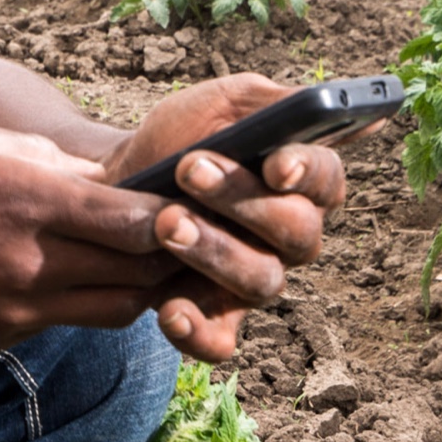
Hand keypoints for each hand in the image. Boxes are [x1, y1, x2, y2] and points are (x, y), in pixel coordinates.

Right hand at [0, 113, 215, 355]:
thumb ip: (38, 155)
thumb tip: (98, 175)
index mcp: (24, 201)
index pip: (138, 222)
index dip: (179, 215)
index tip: (196, 199)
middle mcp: (29, 264)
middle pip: (140, 274)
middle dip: (177, 257)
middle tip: (202, 235)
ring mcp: (13, 311)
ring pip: (113, 310)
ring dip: (138, 286)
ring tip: (152, 259)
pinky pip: (62, 321)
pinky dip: (82, 300)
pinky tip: (77, 274)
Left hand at [93, 74, 351, 360]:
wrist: (115, 185)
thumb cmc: (178, 139)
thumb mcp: (220, 105)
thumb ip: (269, 102)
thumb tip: (323, 101)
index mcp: (302, 183)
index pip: (326, 180)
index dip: (307, 173)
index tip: (276, 164)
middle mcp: (290, 237)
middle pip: (296, 232)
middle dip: (244, 202)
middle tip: (189, 169)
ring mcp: (255, 280)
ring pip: (261, 280)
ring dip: (214, 252)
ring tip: (166, 223)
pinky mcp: (216, 317)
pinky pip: (221, 341)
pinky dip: (197, 330)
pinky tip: (169, 309)